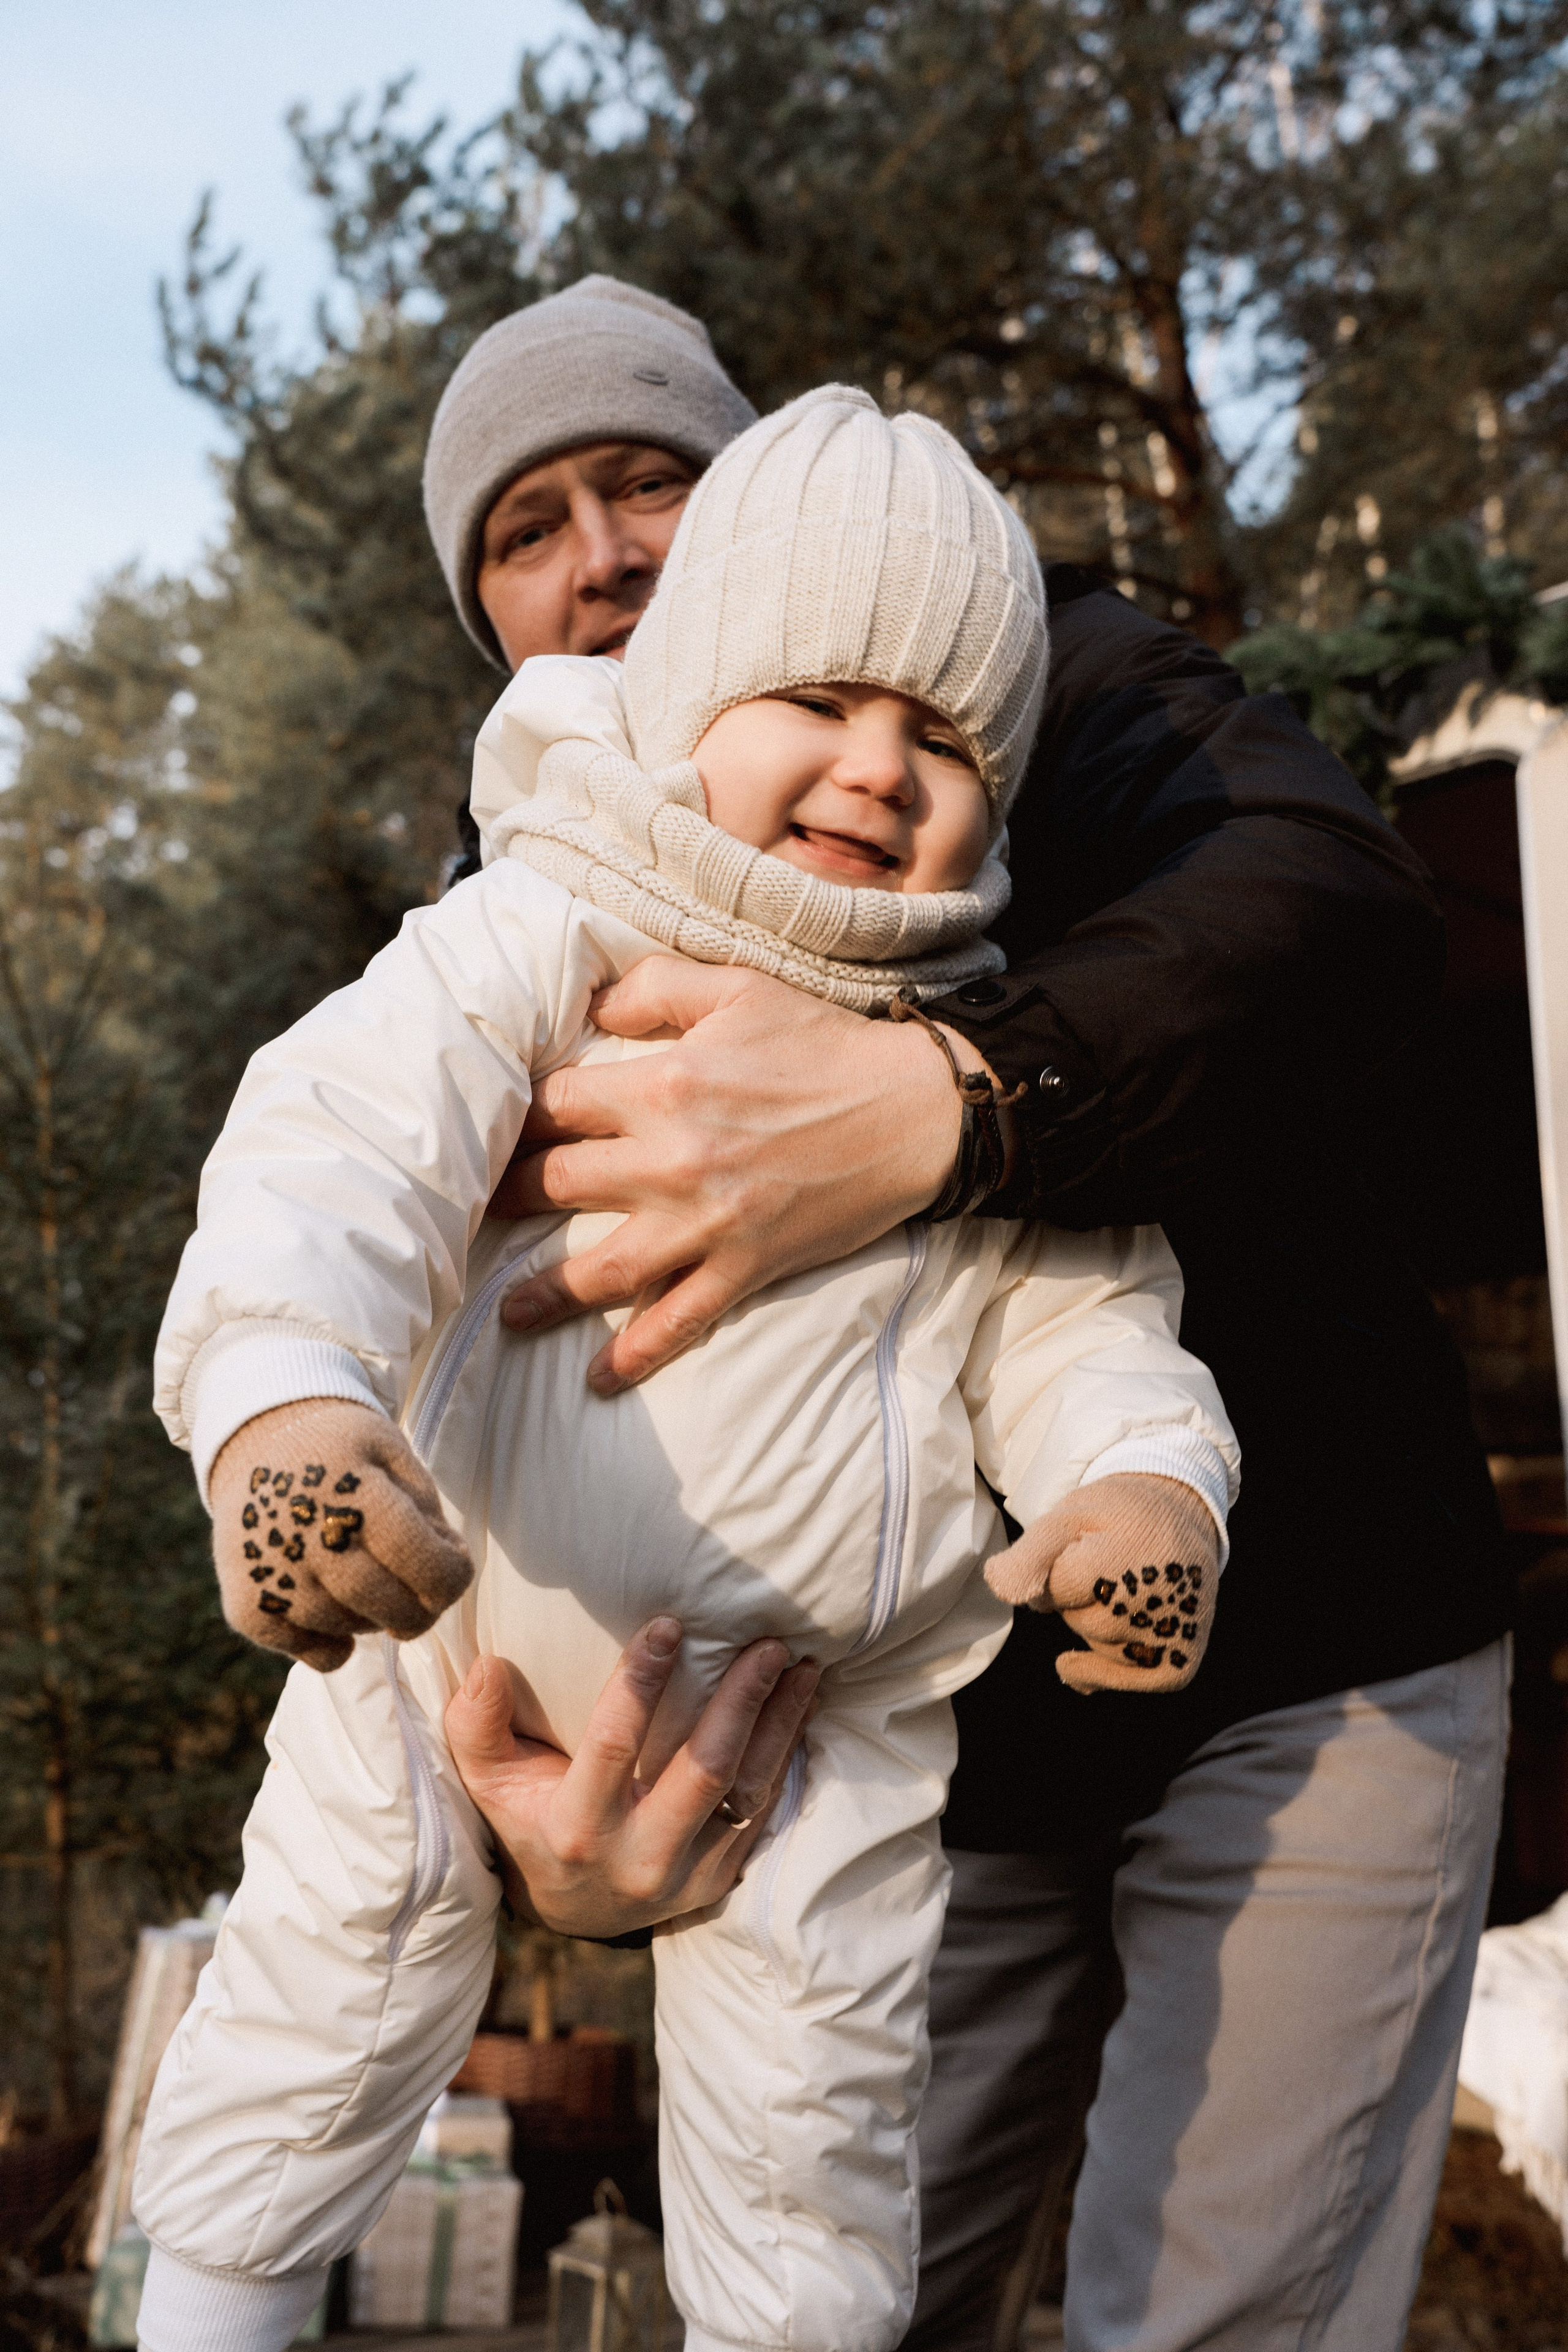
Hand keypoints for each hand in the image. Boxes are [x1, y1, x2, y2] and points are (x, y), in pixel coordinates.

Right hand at [210, 1399, 472, 1672]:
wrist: (258, 1443)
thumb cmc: (343, 1452)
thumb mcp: (393, 1454)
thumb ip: (426, 1512)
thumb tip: (446, 1574)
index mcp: (350, 1486)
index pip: (417, 1557)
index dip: (450, 1577)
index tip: (454, 1571)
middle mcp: (304, 1531)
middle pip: (385, 1602)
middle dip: (419, 1610)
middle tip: (423, 1598)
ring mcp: (269, 1571)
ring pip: (347, 1628)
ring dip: (375, 1619)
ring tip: (374, 1588)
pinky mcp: (244, 1603)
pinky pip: (308, 1651)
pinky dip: (333, 1645)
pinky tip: (338, 1614)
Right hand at [444, 1620, 820, 1936]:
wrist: (576, 1909)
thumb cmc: (531, 1820)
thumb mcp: (490, 1782)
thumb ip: (477, 1726)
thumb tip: (487, 1667)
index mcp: (577, 1829)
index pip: (614, 1746)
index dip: (641, 1684)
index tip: (669, 1624)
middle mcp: (638, 1857)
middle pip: (704, 1769)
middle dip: (741, 1701)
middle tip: (766, 1643)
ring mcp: (688, 1873)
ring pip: (748, 1789)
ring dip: (779, 1722)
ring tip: (800, 1665)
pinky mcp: (722, 1876)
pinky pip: (763, 1809)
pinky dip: (784, 1753)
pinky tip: (799, 1704)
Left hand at [488, 957, 967, 1390]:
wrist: (914, 1110)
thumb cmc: (824, 1043)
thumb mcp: (738, 988)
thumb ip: (655, 988)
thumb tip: (591, 1006)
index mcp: (664, 1084)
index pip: (555, 1105)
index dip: (513, 1116)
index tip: (486, 1131)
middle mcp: (673, 1157)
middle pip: (558, 1184)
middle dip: (506, 1199)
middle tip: (471, 1212)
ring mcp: (707, 1221)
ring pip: (603, 1269)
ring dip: (547, 1295)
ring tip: (509, 1312)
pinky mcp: (746, 1265)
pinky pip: (681, 1320)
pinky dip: (637, 1354)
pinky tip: (599, 1378)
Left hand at [985, 1473, 1219, 1694]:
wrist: (1183, 1515)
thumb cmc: (1118, 1517)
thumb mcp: (1069, 1516)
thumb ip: (1030, 1553)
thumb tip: (1000, 1588)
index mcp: (1122, 1561)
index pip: (1055, 1590)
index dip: (1059, 1569)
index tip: (1085, 1547)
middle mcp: (1151, 1604)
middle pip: (1077, 1620)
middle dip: (1079, 1598)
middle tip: (1110, 1566)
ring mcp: (1170, 1638)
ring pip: (1097, 1647)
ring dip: (1097, 1624)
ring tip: (1124, 1588)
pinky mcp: (1180, 1663)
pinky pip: (1122, 1681)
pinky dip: (1099, 1671)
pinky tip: (1086, 1654)